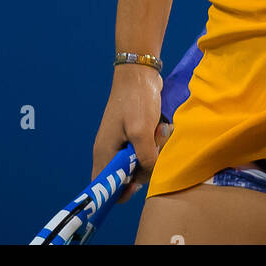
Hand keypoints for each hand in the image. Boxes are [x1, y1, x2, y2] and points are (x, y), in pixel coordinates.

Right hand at [91, 65, 171, 203]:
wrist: (139, 73)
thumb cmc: (136, 101)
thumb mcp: (141, 132)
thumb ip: (145, 158)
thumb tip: (148, 173)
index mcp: (105, 153)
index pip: (104, 185)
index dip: (118, 192)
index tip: (136, 186)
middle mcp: (110, 150)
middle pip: (125, 176)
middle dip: (144, 168)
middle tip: (153, 151)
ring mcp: (122, 141)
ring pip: (139, 161)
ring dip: (153, 152)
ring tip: (159, 132)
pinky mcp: (134, 133)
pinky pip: (145, 149)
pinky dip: (155, 142)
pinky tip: (161, 127)